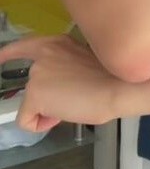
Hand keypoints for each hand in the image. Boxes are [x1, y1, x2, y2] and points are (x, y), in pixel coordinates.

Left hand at [0, 34, 117, 132]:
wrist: (118, 86)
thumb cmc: (113, 77)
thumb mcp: (84, 63)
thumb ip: (65, 67)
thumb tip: (60, 89)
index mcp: (57, 43)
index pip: (25, 45)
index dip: (9, 54)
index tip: (0, 59)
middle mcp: (43, 54)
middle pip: (33, 86)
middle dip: (49, 99)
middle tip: (74, 99)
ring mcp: (36, 74)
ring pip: (33, 104)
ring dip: (50, 110)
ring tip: (74, 105)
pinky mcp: (34, 94)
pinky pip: (27, 120)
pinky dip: (41, 125)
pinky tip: (62, 117)